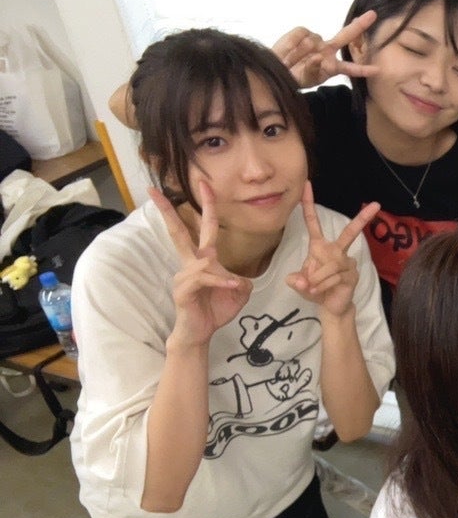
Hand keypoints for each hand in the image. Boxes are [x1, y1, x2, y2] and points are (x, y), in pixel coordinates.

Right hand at [155, 183, 251, 348]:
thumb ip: (240, 279)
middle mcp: (190, 264)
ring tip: (233, 288)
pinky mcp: (183, 291)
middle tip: (157, 191)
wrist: (201, 333)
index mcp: (202, 259)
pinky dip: (219, 281)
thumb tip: (239, 277)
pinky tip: (230, 286)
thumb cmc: (215, 309)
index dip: (205, 206)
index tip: (204, 184)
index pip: (203, 228)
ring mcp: (184, 276)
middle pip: (178, 232)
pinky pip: (203, 279)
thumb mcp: (238, 292)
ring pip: (203, 263)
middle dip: (169, 211)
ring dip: (222, 275)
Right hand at [272, 11, 379, 88]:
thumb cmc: (294, 76)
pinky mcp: (303, 32)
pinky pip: (301, 35)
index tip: (377, 70)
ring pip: (313, 41)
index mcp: (332, 66)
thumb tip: (318, 56)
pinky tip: (289, 51)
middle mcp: (327, 51)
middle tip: (373, 15)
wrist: (277, 67)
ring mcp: (316, 41)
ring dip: (301, 52)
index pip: (350, 67)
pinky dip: (294, 44)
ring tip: (292, 61)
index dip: (363, 69)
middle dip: (359, 25)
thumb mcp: (306, 79)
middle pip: (345, 36)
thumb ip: (314, 70)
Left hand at [285, 182, 377, 317]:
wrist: (330, 307)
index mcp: (321, 246)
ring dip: (317, 279)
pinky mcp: (352, 275)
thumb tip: (299, 280)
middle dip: (362, 219)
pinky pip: (334, 276)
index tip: (307, 184)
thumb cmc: (315, 290)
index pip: (314, 223)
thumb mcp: (301, 284)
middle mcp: (336, 251)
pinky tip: (319, 292)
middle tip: (377, 205)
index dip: (309, 204)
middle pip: (349, 233)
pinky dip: (322, 285)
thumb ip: (297, 280)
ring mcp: (347, 262)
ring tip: (312, 288)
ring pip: (329, 264)